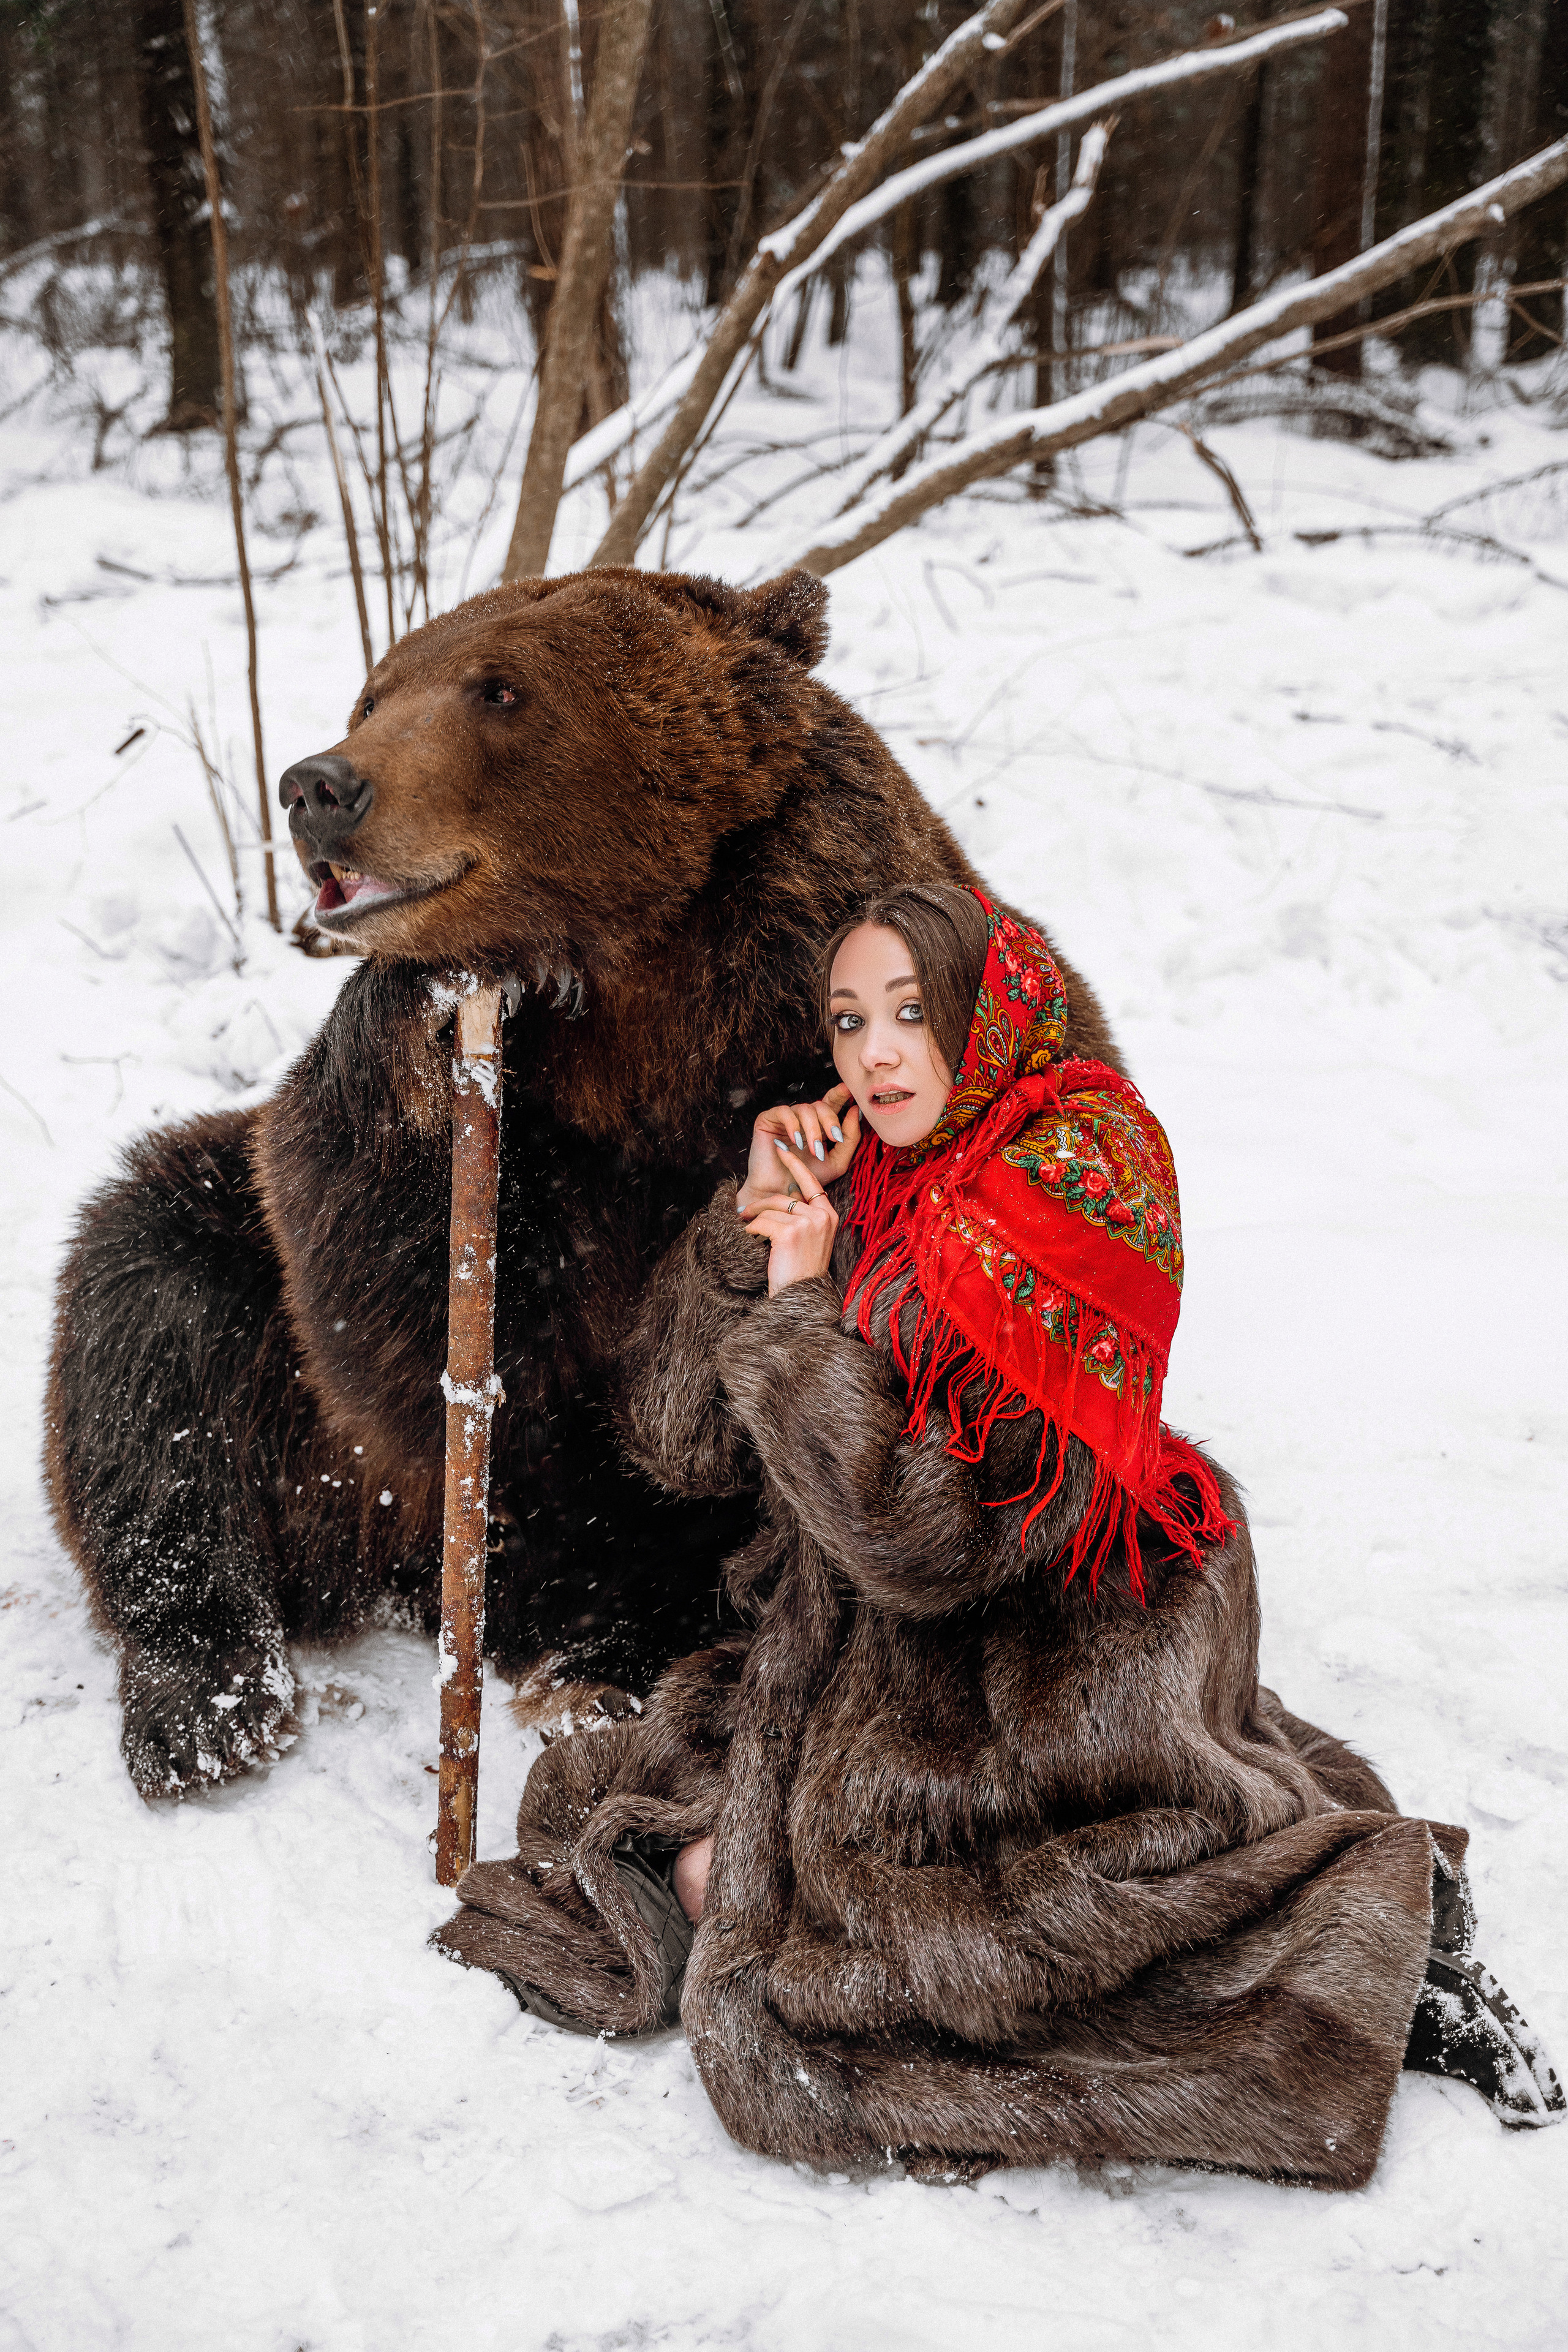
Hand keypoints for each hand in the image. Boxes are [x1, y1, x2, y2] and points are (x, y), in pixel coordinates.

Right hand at [736, 1083, 859, 1215]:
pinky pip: (784, 1112)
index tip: (850, 1090)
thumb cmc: (805, 1180)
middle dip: (831, 1120)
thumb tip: (855, 1111)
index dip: (840, 1094)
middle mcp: (802, 1119)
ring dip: (814, 1130)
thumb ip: (850, 1139)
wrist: (779, 1194)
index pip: (831, 1103)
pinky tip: (796, 1141)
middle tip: (835, 1138)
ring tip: (814, 1151)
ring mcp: (785, 1119)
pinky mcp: (768, 1120)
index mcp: (819, 1126)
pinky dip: (793, 1125)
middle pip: (821, 1105)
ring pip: (805, 1109)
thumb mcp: (837, 1162)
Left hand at [740, 1152, 839, 1295]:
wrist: (800, 1295)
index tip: (781, 1149)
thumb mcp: (811, 1238)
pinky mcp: (789, 1233)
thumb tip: (782, 1197)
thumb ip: (804, 1217)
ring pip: (771, 1209)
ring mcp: (807, 1224)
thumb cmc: (801, 1269)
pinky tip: (751, 1240)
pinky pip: (762, 1222)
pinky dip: (751, 1230)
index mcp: (830, 1215)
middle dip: (760, 1204)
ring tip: (747, 1230)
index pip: (811, 1182)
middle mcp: (822, 1216)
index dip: (794, 1164)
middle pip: (784, 1197)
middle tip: (744, 1212)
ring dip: (754, 1220)